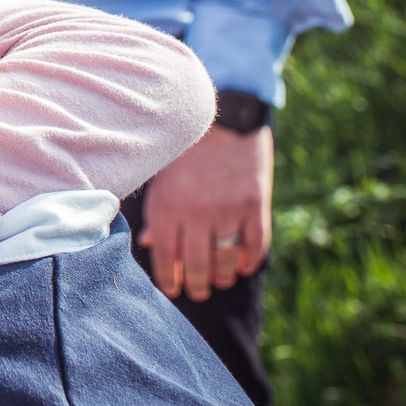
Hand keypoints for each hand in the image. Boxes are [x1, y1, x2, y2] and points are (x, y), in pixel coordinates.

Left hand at [137, 125, 272, 302]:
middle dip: (197, 285)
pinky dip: (250, 261)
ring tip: (220, 280)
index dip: (169, 279)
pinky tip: (244, 266)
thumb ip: (157, 212)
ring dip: (223, 277)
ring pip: (226, 261)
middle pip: (196, 266)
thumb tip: (149, 244)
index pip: (165, 257)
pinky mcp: (255, 204)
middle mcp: (196, 212)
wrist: (226, 114)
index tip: (173, 289)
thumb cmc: (187, 147)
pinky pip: (256, 245)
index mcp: (167, 205)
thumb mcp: (163, 175)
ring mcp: (228, 209)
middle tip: (198, 291)